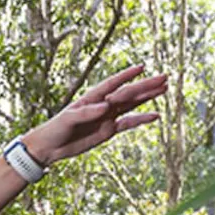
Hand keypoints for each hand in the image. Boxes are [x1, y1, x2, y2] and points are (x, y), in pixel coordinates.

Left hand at [24, 64, 168, 163]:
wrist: (50, 147)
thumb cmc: (55, 129)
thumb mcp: (68, 119)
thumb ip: (87, 112)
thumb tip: (106, 105)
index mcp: (92, 98)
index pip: (112, 83)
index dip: (126, 75)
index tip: (141, 67)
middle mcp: (102, 105)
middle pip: (128, 93)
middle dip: (145, 85)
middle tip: (164, 77)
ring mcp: (107, 117)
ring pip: (132, 104)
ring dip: (147, 97)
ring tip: (164, 89)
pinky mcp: (109, 130)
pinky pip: (129, 123)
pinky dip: (142, 119)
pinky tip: (156, 115)